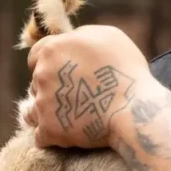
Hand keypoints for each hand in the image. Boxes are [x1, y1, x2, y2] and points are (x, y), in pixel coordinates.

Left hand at [24, 25, 151, 148]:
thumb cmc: (126, 70)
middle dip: (52, 88)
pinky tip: (69, 133)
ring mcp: (43, 104)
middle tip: (77, 95)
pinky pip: (42, 135)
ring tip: (73, 116)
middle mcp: (41, 75)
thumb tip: (71, 39)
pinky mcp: (49, 130)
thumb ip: (81, 35)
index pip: (36, 55)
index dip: (49, 63)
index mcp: (52, 49)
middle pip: (36, 82)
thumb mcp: (108, 36)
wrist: (134, 109)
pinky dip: (53, 135)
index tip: (64, 72)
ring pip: (35, 109)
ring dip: (49, 112)